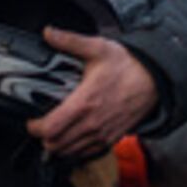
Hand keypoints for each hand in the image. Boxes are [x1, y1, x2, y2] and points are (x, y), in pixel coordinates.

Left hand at [26, 28, 157, 159]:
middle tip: (41, 126)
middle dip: (43, 138)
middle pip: (56, 145)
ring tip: (55, 132)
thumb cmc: (128, 65)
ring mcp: (102, 134)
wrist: (154, 79)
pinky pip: (87, 154)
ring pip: (70, 152)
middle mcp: (92, 123)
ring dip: (58, 145)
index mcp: (84, 103)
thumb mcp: (97, 48)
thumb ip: (70, 41)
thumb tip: (50, 33)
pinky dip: (76, 150)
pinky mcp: (112, 138)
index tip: (31, 121)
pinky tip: (74, 136)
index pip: (50, 128)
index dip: (34, 128)